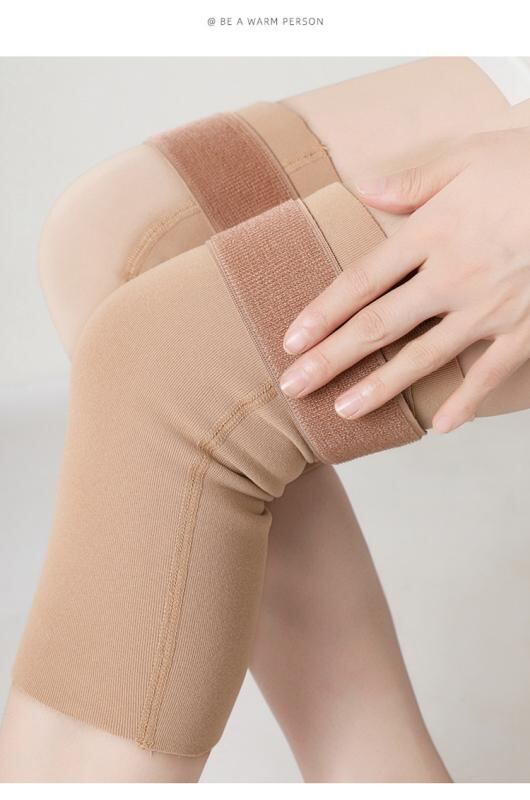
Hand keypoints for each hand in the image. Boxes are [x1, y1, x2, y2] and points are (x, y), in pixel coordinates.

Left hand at [279, 127, 529, 432]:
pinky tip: (439, 427)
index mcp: (432, 232)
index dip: (322, 313)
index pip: (361, 280)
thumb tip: (361, 187)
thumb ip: (412, 179)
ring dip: (381, 387)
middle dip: (331, 359)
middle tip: (294, 388)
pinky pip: (489, 374)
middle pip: (378, 325)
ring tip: (343, 412)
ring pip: (423, 356)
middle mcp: (452, 276)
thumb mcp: (468, 156)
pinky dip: (465, 401)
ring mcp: (489, 308)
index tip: (291, 341)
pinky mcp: (524, 329)